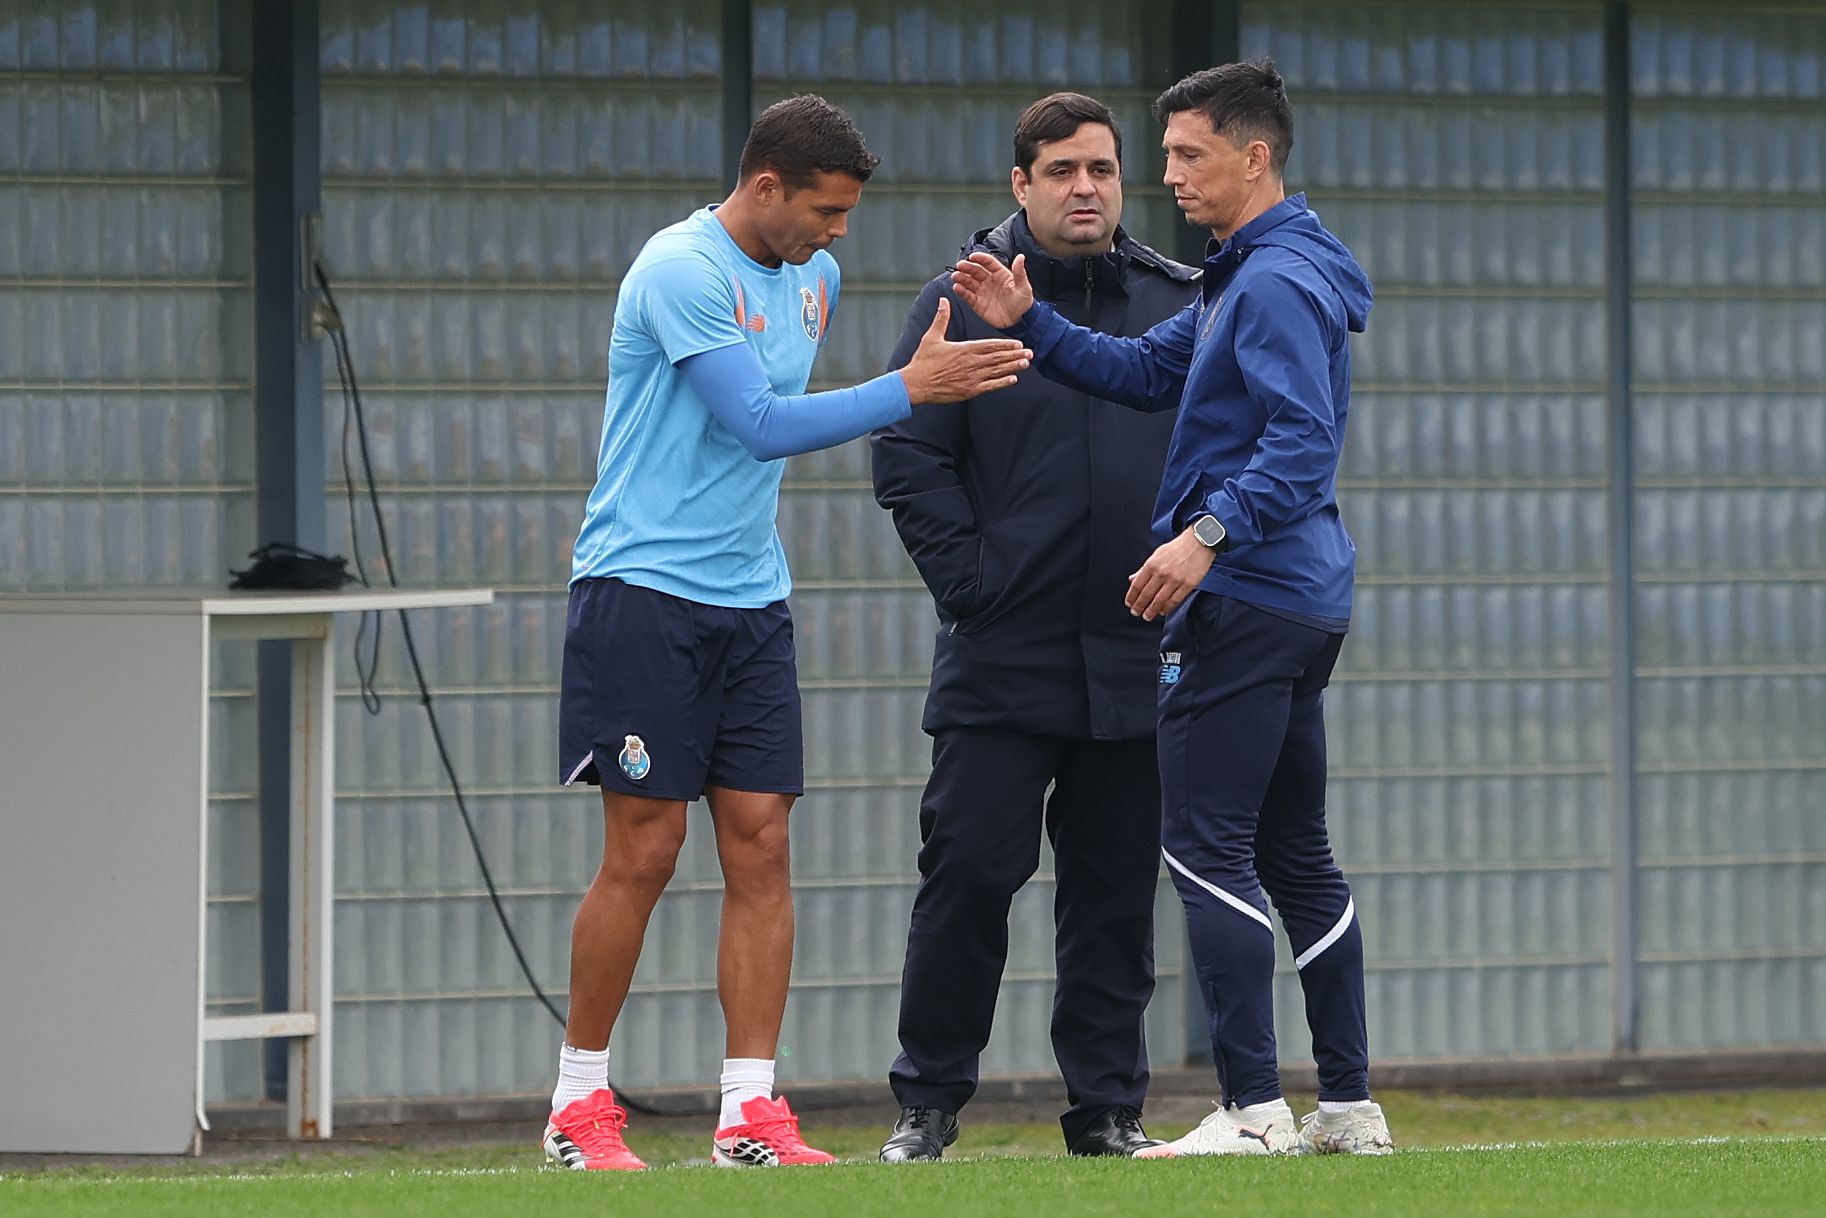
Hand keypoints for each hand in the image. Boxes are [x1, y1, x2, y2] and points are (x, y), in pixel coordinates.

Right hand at [898, 298, 1032, 404]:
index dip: (1006, 344)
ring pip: (997, 371)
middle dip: (1015, 355)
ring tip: (1025, 364)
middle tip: (1030, 353)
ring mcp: (972, 378)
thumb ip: (942, 318)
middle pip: (998, 358)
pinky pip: (990, 386)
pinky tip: (1013, 379)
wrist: (916, 384)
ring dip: (1012, 367)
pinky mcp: (969, 390)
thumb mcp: (932, 337)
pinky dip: (1002, 383)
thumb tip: (944, 300)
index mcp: (964, 349)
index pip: (990, 345)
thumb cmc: (923, 361)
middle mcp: (971, 363)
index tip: (1018, 343)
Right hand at [951, 252, 1034, 328]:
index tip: (972, 256)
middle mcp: (989, 281)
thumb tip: (1020, 257)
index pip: (988, 262)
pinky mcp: (977, 303)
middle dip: (967, 267)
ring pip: (969, 282)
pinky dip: (961, 291)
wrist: (1019, 322)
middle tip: (960, 266)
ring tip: (955, 276)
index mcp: (1000, 274)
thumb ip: (1020, 272)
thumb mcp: (1024, 287)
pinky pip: (967, 295)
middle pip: (976, 270)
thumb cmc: (1023, 303)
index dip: (980, 258)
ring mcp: (982, 292)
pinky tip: (957, 288)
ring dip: (961, 278)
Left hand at [1125, 528, 1216, 621]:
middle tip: (1136, 612)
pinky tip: (1162, 611)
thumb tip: (1132, 579)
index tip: (1129, 604)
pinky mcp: (1187, 585)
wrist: (1198, 542)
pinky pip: (1174, 601)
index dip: (1131, 597)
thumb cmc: (1176, 548)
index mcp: (1152, 564)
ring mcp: (1175, 580)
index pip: (1137, 585)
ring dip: (1151, 611)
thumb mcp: (1156, 555)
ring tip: (1147, 616)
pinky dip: (1166, 608)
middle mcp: (1162, 573)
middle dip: (1139, 606)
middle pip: (1146, 595)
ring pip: (1159, 601)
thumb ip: (1144, 569)